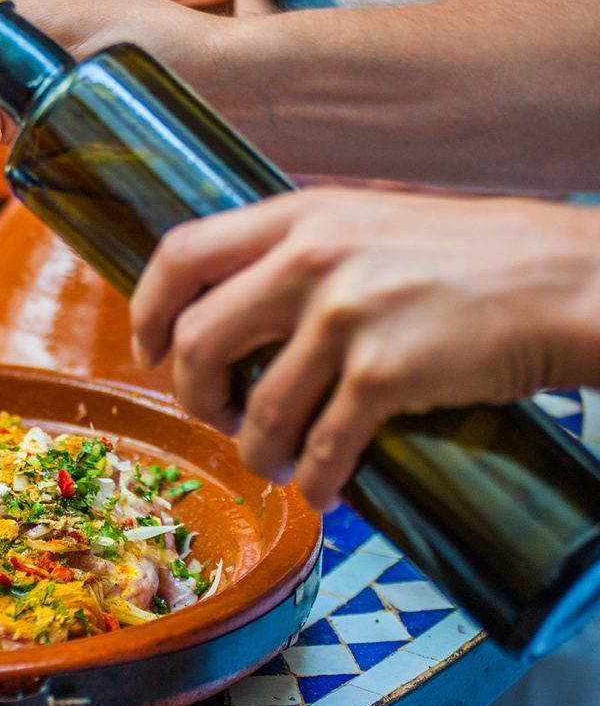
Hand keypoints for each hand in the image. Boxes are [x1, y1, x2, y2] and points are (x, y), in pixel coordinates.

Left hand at [128, 189, 599, 508]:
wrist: (565, 280)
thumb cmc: (469, 258)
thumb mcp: (368, 223)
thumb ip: (302, 252)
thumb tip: (236, 304)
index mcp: (299, 216)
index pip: (181, 252)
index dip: (147, 308)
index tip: (146, 349)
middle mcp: (311, 257)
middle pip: (196, 339)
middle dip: (193, 393)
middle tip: (212, 416)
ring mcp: (346, 315)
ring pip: (257, 407)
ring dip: (254, 449)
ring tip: (273, 461)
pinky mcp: (386, 372)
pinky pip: (322, 445)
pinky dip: (315, 478)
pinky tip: (322, 489)